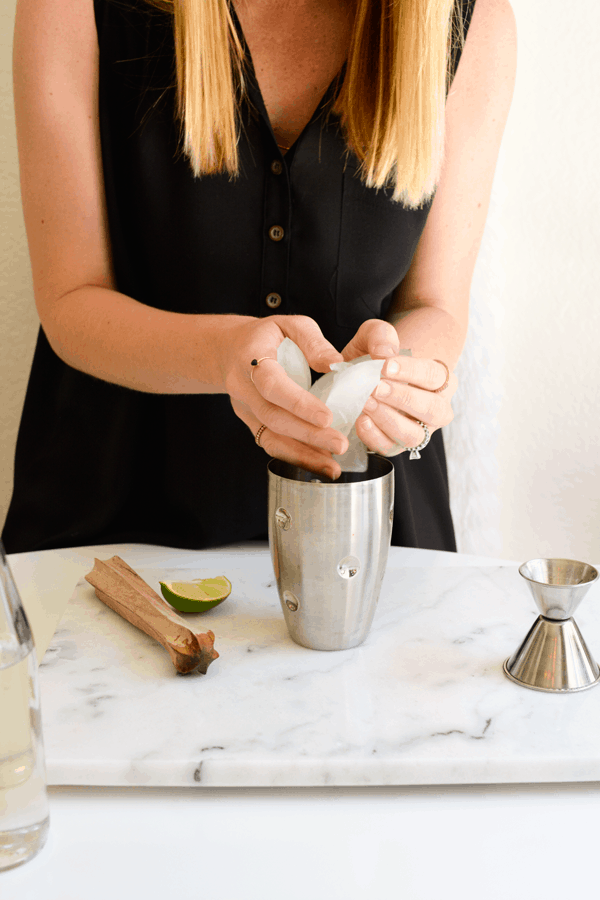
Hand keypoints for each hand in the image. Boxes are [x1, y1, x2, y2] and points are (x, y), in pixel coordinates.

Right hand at [219, 315, 348, 477]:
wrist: (232, 350)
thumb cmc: (268, 336)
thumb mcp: (291, 325)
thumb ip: (313, 342)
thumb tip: (335, 365)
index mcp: (251, 359)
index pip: (272, 385)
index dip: (298, 403)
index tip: (326, 418)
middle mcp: (243, 388)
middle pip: (273, 417)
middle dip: (308, 435)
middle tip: (339, 444)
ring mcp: (245, 409)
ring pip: (270, 437)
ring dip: (303, 454)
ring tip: (333, 465)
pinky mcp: (251, 422)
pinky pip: (271, 443)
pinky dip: (296, 456)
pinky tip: (319, 462)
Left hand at [341, 319, 456, 456]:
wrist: (364, 376)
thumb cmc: (376, 356)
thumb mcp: (375, 336)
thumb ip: (380, 335)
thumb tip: (384, 353)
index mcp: (440, 380)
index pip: (434, 376)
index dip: (411, 371)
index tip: (386, 366)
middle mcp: (436, 409)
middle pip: (433, 410)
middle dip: (403, 398)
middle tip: (376, 387)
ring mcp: (418, 430)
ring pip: (414, 435)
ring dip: (388, 420)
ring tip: (365, 403)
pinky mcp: (395, 445)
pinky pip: (390, 448)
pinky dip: (374, 437)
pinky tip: (361, 420)